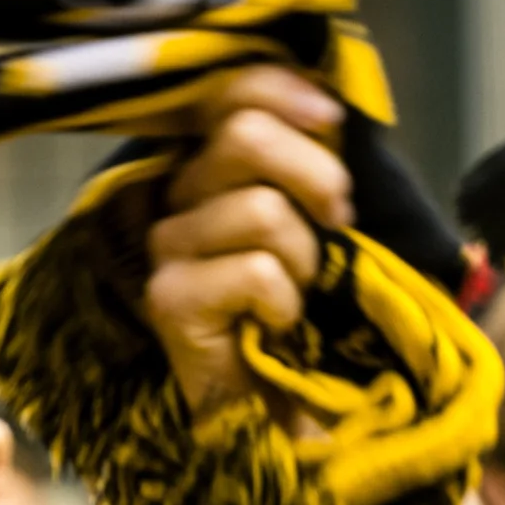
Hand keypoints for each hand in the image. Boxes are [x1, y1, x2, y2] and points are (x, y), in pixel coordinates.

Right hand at [141, 66, 349, 414]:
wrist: (291, 412)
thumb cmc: (316, 316)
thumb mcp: (329, 227)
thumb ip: (318, 165)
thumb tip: (330, 106)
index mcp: (212, 169)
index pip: (227, 94)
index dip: (282, 92)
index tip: (333, 120)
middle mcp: (177, 197)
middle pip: (244, 137)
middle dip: (317, 178)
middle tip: (337, 226)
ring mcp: (167, 248)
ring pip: (262, 210)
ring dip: (306, 258)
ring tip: (297, 293)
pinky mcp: (170, 300)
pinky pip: (256, 271)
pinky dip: (287, 301)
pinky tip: (276, 326)